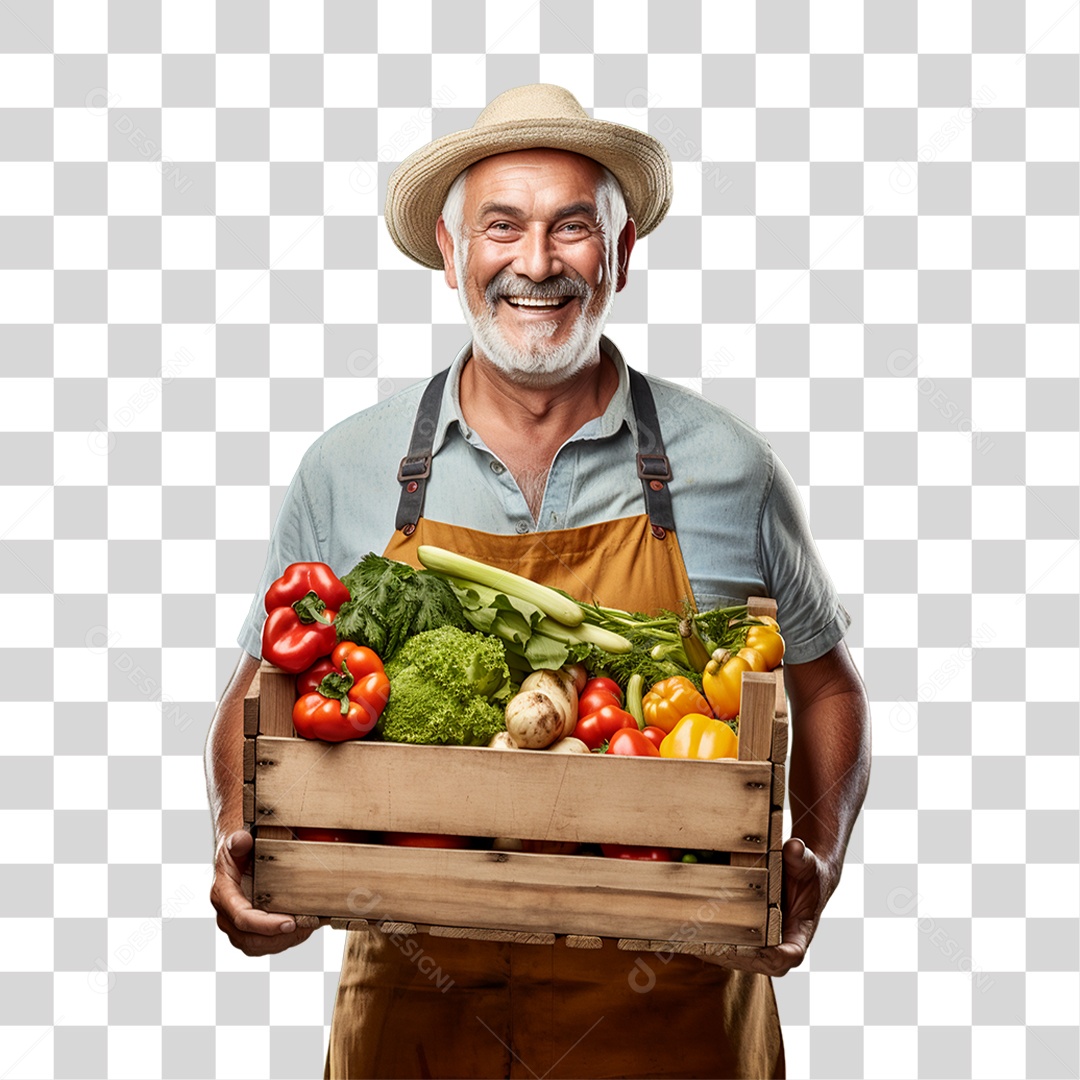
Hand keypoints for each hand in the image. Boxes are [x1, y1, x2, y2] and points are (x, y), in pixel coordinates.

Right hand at [210, 829, 323, 955]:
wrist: (235, 858)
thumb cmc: (237, 851)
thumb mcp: (236, 841)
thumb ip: (238, 841)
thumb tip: (242, 840)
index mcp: (223, 895)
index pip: (242, 919)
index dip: (266, 925)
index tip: (289, 923)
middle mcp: (227, 915)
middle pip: (250, 939)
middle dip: (279, 938)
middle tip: (305, 927)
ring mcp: (236, 926)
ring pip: (257, 946)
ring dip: (283, 942)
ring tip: (306, 928)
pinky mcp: (247, 930)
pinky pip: (263, 944)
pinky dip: (282, 941)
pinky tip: (301, 930)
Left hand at [702, 837, 830, 976]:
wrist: (800, 878)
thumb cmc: (806, 874)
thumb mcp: (807, 863)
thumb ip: (801, 857)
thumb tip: (794, 847)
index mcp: (800, 931)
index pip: (792, 954)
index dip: (778, 957)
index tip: (763, 951)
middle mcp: (782, 943)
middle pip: (761, 962)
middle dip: (738, 956)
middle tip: (714, 945)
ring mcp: (765, 945)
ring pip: (743, 960)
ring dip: (721, 954)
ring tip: (698, 942)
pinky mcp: (751, 940)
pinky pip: (733, 950)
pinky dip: (715, 946)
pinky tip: (695, 936)